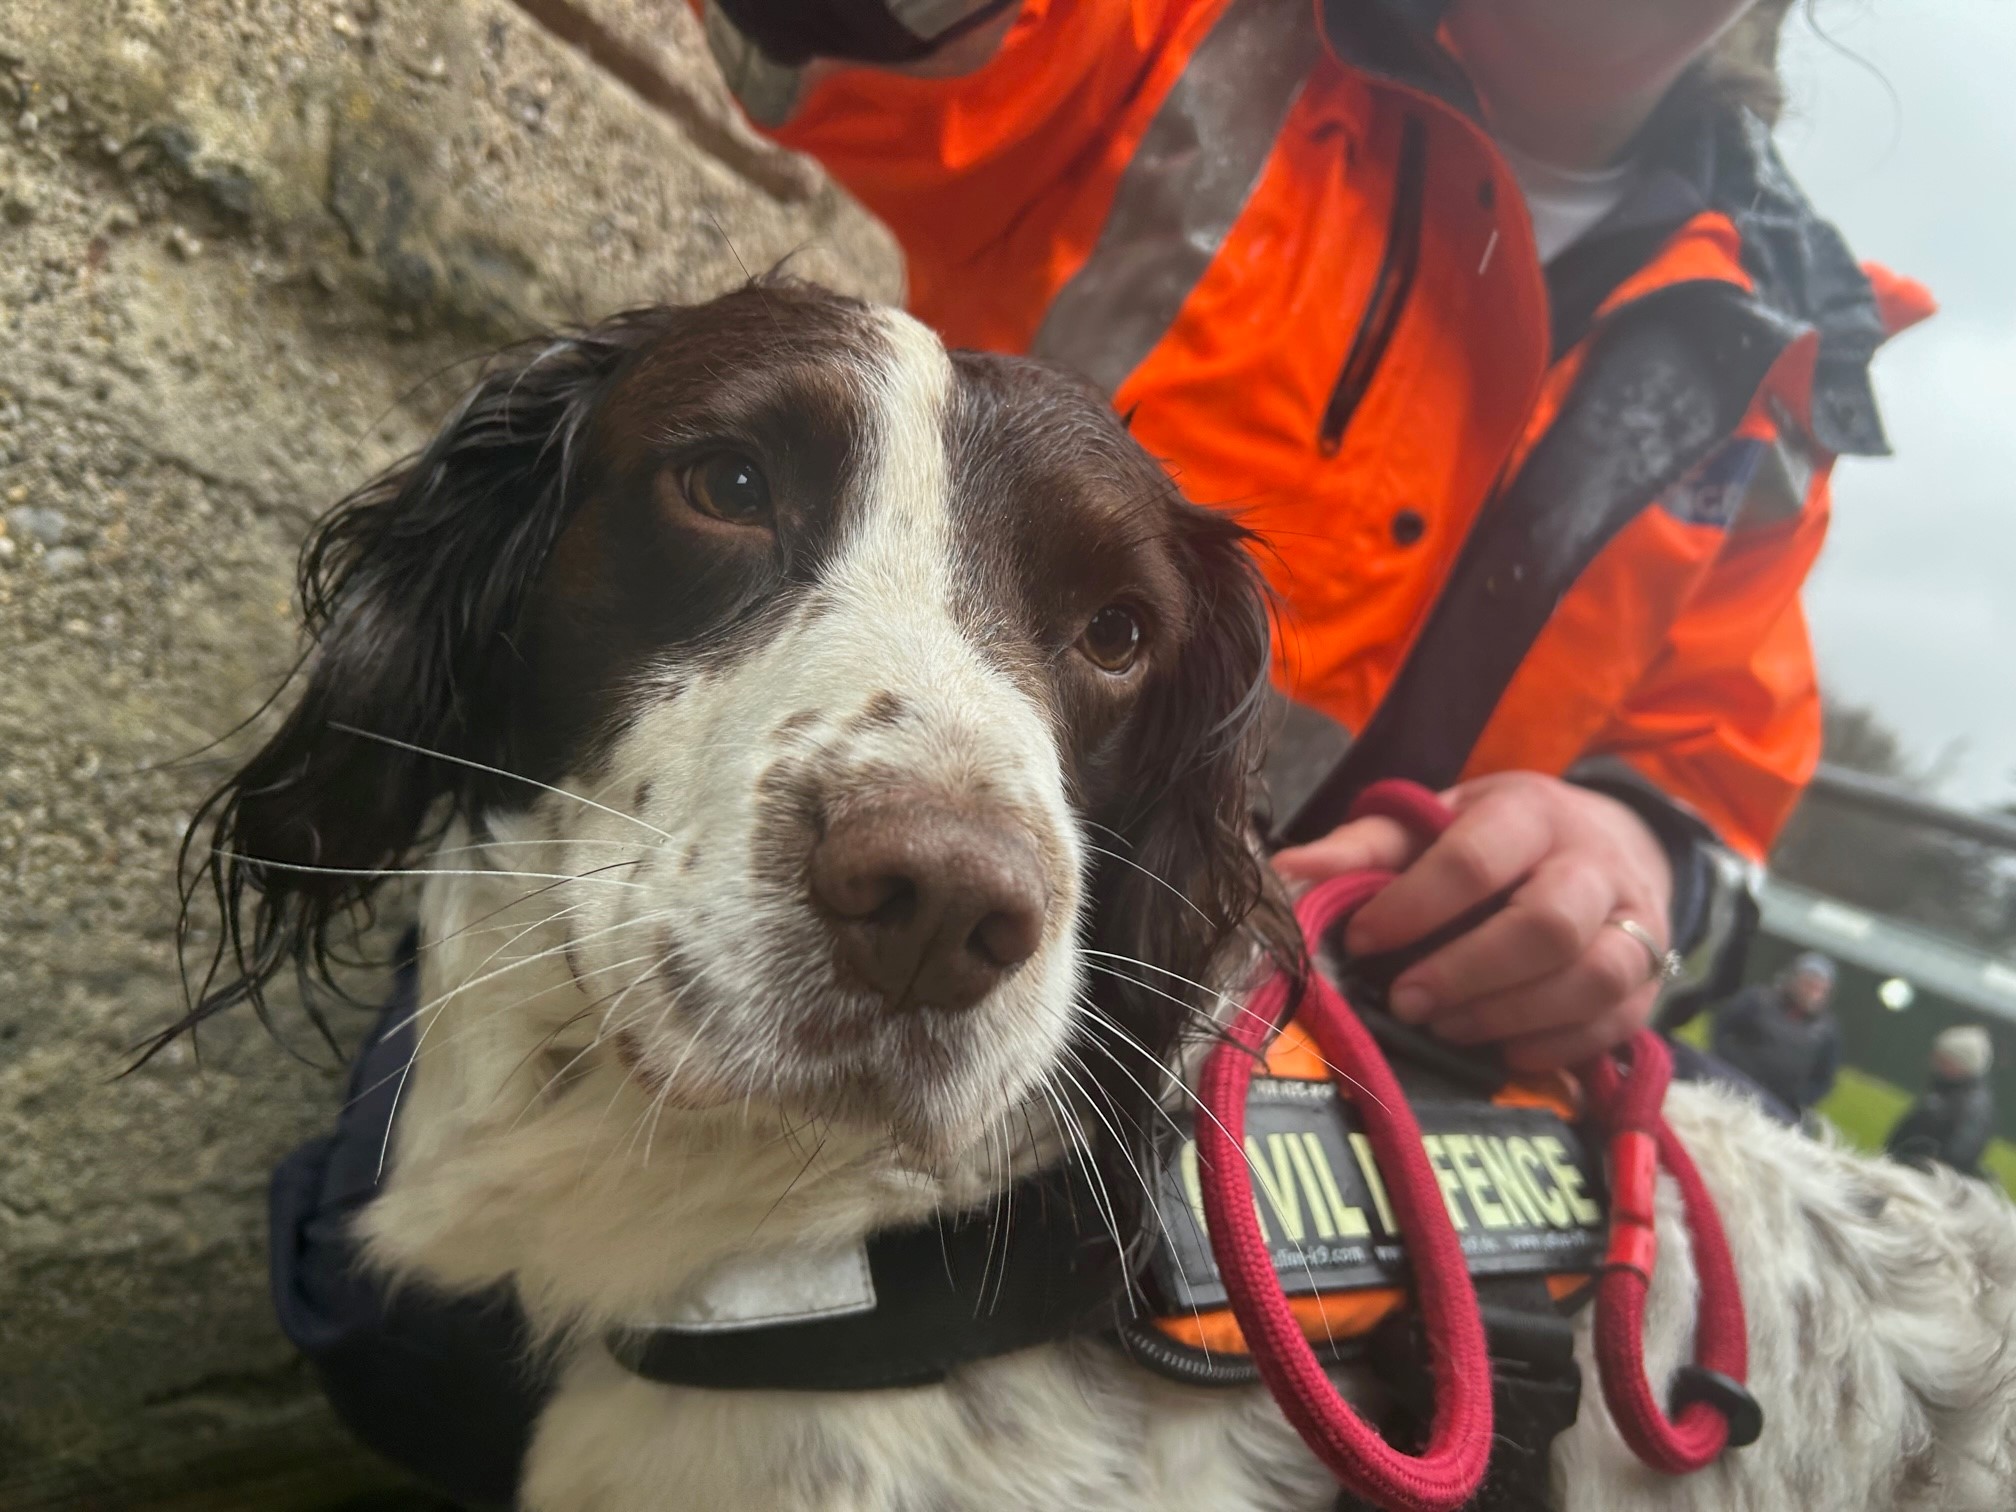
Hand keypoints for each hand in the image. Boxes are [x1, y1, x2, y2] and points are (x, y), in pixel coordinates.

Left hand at [1272, 771, 1673, 1070]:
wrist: (1608, 844)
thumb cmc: (1496, 840)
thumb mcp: (1434, 823)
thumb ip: (1362, 849)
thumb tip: (1284, 872)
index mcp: (1532, 812)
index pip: (1477, 859)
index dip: (1415, 907)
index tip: (1364, 942)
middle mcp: (1596, 864)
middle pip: (1546, 925)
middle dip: (1466, 972)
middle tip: (1405, 1001)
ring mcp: (1637, 923)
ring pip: (1593, 978)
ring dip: (1509, 1014)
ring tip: (1445, 1029)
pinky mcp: (1653, 980)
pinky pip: (1617, 1024)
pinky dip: (1554, 1046)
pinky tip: (1499, 1050)